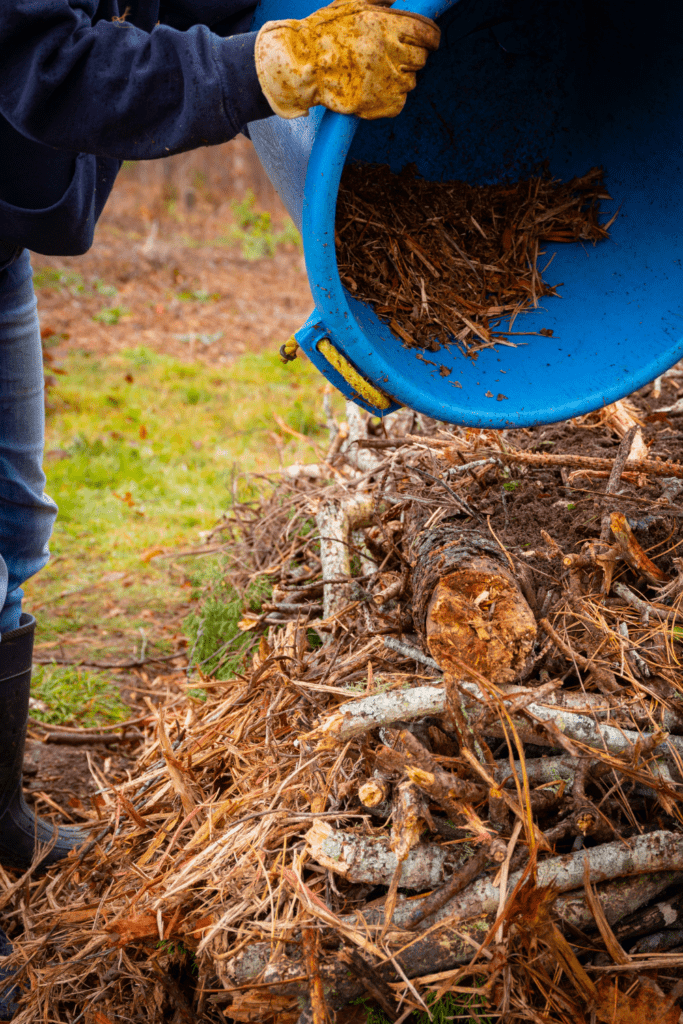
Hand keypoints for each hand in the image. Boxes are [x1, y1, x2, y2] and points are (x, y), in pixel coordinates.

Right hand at [255, 0, 439, 119]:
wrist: (302, 67)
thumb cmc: (325, 33)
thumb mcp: (353, 4)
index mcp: (387, 26)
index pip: (428, 34)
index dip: (429, 38)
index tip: (426, 41)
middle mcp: (391, 53)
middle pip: (421, 58)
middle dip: (410, 57)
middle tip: (388, 56)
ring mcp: (387, 81)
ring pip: (410, 81)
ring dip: (397, 77)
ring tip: (372, 72)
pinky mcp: (381, 104)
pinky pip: (398, 102)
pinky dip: (388, 97)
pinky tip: (370, 88)